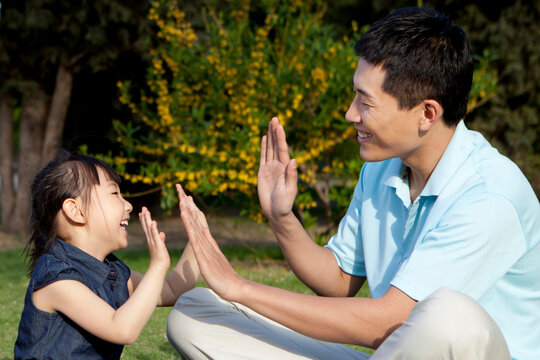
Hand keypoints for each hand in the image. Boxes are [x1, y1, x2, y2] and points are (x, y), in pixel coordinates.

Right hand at [139, 207, 169, 271]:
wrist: (159, 268)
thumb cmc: (160, 258)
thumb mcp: (161, 246)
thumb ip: (160, 239)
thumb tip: (161, 233)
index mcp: (151, 239)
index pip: (147, 228)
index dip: (144, 219)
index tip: (142, 212)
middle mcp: (150, 239)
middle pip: (146, 226)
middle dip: (144, 217)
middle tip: (143, 208)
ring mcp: (153, 242)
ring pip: (149, 229)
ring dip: (147, 220)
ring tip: (145, 211)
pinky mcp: (158, 245)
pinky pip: (155, 236)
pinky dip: (154, 229)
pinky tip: (153, 223)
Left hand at [176, 184, 243, 301]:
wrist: (234, 287)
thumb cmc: (223, 275)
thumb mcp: (214, 257)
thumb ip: (209, 245)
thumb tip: (205, 233)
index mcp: (208, 242)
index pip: (198, 222)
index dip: (191, 209)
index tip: (184, 196)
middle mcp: (207, 243)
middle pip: (196, 220)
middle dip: (187, 205)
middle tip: (180, 190)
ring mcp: (207, 251)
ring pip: (196, 230)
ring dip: (188, 217)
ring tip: (181, 203)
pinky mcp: (205, 260)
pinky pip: (198, 246)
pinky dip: (193, 235)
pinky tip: (188, 227)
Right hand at [257, 117, 297, 220]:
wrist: (275, 212)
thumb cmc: (284, 203)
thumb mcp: (290, 190)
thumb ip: (291, 176)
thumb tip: (293, 160)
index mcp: (285, 168)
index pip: (282, 149)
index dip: (281, 137)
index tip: (279, 126)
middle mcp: (279, 165)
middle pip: (276, 145)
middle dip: (276, 132)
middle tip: (275, 118)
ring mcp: (271, 168)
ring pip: (270, 148)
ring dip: (270, 136)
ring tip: (270, 123)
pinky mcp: (263, 172)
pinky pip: (263, 157)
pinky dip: (264, 147)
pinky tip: (265, 138)